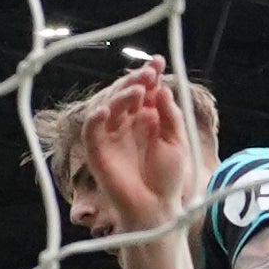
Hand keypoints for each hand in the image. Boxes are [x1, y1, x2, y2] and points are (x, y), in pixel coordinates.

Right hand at [81, 58, 196, 239]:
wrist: (156, 207)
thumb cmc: (168, 178)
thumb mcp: (177, 142)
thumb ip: (171, 116)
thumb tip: (162, 88)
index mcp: (147, 118)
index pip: (146, 90)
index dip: (151, 74)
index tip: (159, 61)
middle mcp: (128, 123)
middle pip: (126, 94)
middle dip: (136, 80)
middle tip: (148, 74)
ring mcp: (112, 136)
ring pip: (109, 106)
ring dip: (120, 95)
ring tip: (138, 91)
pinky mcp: (98, 151)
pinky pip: (91, 130)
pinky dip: (95, 119)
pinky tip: (106, 110)